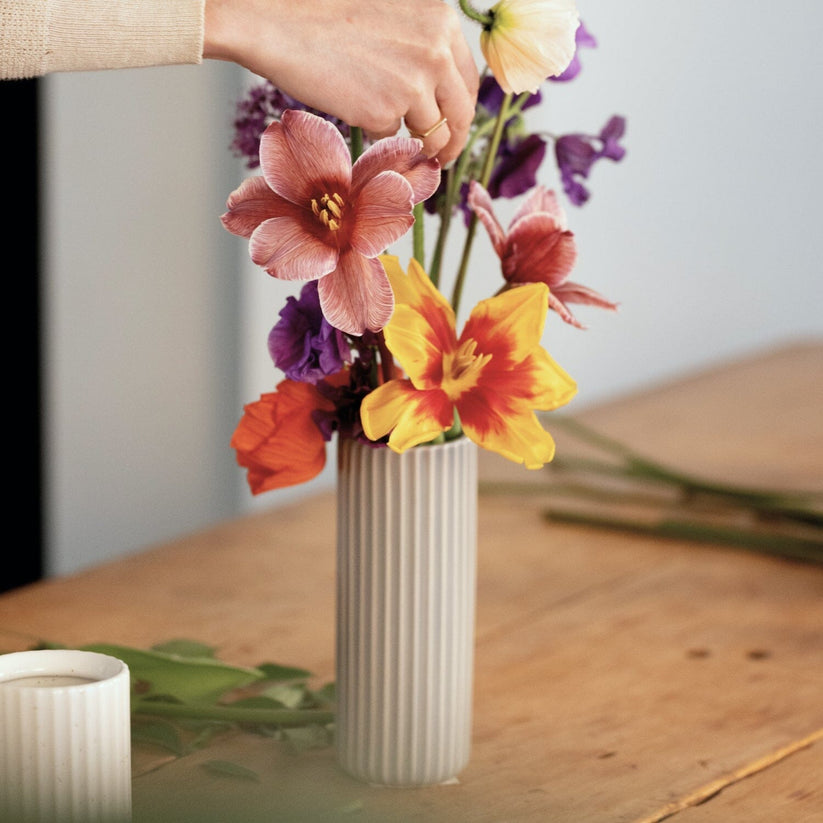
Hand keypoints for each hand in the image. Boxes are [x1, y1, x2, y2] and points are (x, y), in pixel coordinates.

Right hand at [204, 0, 478, 165]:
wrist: (278, 20)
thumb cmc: (326, 13)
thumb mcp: (393, 14)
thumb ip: (423, 45)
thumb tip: (441, 91)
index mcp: (442, 23)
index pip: (468, 81)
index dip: (461, 110)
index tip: (453, 127)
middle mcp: (437, 53)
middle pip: (460, 115)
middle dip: (452, 142)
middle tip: (439, 159)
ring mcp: (413, 85)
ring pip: (431, 134)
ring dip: (416, 145)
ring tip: (389, 136)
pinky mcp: (384, 111)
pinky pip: (390, 136)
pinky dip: (375, 131)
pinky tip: (352, 107)